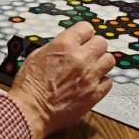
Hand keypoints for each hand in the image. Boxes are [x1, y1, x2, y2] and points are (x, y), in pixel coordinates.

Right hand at [7, 21, 113, 138]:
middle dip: (94, 46)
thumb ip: (56, 47)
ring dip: (101, 63)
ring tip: (92, 68)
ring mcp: (89, 76)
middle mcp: (80, 58)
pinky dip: (102, 82)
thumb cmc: (29, 85)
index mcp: (65, 45)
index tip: (84, 39)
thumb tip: (66, 45)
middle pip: (102, 42)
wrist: (30, 110)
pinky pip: (108, 82)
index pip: (86, 28)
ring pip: (109, 60)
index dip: (84, 34)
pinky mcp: (94, 94)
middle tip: (88, 54)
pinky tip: (92, 84)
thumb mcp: (37, 55)